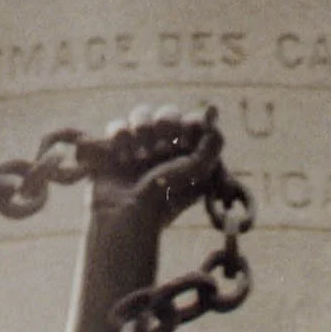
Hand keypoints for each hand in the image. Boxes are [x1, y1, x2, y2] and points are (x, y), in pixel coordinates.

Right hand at [89, 105, 223, 227]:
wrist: (123, 217)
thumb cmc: (161, 202)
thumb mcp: (192, 177)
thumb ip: (209, 152)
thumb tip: (218, 129)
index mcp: (184, 155)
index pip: (192, 124)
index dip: (192, 122)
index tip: (190, 130)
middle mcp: (162, 148)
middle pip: (167, 114)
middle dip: (167, 120)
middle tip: (163, 134)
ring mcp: (137, 146)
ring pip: (141, 114)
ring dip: (143, 126)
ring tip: (141, 154)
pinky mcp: (112, 147)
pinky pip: (118, 126)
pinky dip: (121, 134)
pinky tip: (123, 157)